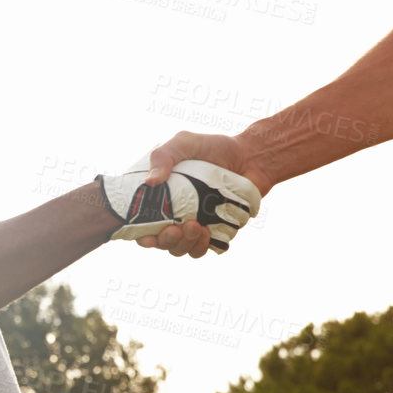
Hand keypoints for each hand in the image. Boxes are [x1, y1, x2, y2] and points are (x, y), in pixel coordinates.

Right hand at [137, 132, 269, 257]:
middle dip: (165, 241)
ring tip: (195, 227)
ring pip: (181, 249)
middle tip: (175, 229)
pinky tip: (207, 233)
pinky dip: (202, 246)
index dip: (141, 235)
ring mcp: (195, 225)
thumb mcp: (185, 143)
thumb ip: (164, 155)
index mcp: (162, 196)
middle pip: (161, 241)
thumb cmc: (214, 148)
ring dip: (184, 244)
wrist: (251, 156)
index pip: (141, 223)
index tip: (146, 238)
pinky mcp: (215, 231)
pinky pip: (203, 249)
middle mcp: (175, 214)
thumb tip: (150, 181)